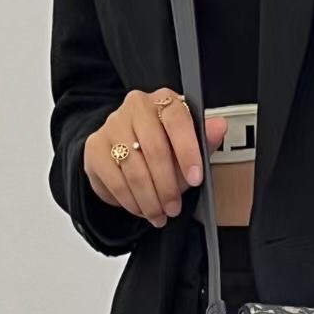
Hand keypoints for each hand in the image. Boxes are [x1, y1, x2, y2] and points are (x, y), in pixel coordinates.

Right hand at [85, 89, 228, 227]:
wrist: (128, 153)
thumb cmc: (164, 148)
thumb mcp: (190, 146)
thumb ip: (205, 139)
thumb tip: (218, 127)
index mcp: (163, 100)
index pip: (176, 120)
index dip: (188, 151)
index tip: (196, 178)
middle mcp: (135, 107)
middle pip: (153, 148)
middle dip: (167, 186)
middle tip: (174, 207)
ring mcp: (112, 125)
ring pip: (133, 169)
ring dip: (149, 198)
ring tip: (159, 213)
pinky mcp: (94, 147)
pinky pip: (115, 180)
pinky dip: (130, 200)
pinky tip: (141, 208)